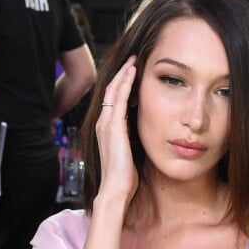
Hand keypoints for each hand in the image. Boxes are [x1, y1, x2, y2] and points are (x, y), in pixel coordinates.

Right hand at [95, 56, 138, 205]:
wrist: (116, 190)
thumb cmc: (125, 175)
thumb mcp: (130, 151)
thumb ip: (132, 138)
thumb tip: (145, 130)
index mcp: (107, 129)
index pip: (112, 100)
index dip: (122, 84)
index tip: (132, 71)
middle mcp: (103, 123)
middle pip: (110, 90)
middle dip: (122, 73)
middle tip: (132, 58)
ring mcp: (106, 123)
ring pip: (113, 90)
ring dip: (123, 73)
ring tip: (133, 60)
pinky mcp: (113, 126)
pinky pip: (118, 98)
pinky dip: (125, 83)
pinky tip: (132, 72)